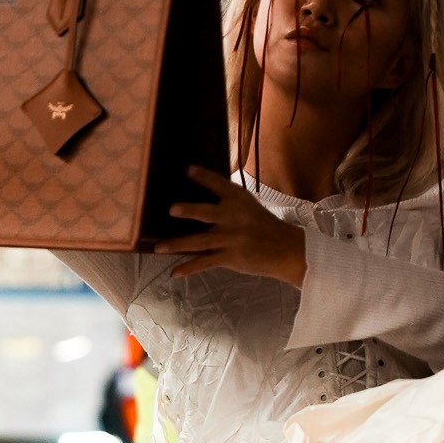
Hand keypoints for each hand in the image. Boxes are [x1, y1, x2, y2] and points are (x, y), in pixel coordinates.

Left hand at [153, 168, 306, 287]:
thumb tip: (202, 198)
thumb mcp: (248, 206)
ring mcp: (230, 238)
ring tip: (158, 247)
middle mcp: (232, 217)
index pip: (218, 184)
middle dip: (188, 211)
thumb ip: (228, 201)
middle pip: (205, 212)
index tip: (187, 169)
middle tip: (171, 210)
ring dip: (176, 244)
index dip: (202, 176)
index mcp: (238, 200)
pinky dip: (188, 268)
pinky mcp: (229, 257)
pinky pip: (204, 262)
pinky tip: (174, 273)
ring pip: (198, 241)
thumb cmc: (264, 226)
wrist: (285, 249)